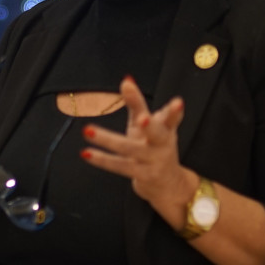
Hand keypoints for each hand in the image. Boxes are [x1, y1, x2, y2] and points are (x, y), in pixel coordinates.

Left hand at [79, 77, 194, 223]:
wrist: (168, 185)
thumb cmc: (155, 148)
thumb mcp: (149, 125)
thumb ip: (137, 104)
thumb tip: (127, 80)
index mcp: (166, 129)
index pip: (171, 117)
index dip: (174, 111)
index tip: (177, 102)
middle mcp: (162, 144)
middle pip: (157, 133)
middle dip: (151, 126)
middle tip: (143, 118)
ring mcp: (152, 161)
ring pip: (129, 149)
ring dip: (108, 139)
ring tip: (88, 130)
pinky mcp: (141, 175)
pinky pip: (119, 166)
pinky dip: (102, 160)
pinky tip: (86, 152)